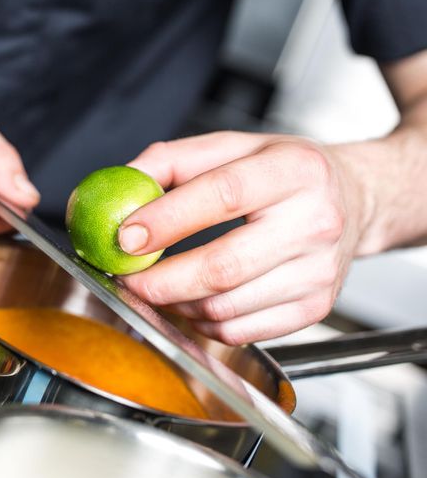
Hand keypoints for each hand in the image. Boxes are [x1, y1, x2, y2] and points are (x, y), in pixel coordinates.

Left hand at [117, 132, 366, 344]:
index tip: (125, 237)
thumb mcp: (235, 145)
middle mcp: (315, 222)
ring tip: (155, 285)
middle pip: (223, 266)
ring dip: (176, 303)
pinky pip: (241, 332)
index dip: (167, 220)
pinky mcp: (315, 308)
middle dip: (160, 280)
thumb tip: (124, 181)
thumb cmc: (285, 171)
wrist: (354, 199)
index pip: (222, 196)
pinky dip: (202, 323)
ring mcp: (319, 272)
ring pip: (226, 307)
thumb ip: (174, 159)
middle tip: (126, 277)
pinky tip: (191, 301)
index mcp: (294, 170)